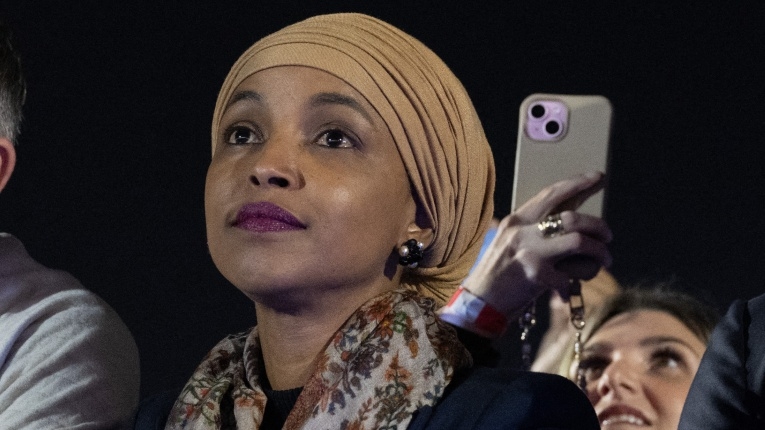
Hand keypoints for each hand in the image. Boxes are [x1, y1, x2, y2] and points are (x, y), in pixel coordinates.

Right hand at [462, 172, 612, 318]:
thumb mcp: (512, 244)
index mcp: (515, 221)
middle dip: (598, 226)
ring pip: (579, 241)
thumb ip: (538, 230)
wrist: (479, 305)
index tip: (598, 177)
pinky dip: (580, 279)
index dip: (577, 183)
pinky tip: (572, 287)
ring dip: (598, 252)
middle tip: (608, 237)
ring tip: (603, 261)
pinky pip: (573, 273)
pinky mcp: (537, 275)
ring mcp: (529, 252)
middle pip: (572, 217)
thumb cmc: (499, 276)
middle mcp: (521, 232)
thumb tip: (574, 219)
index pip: (551, 194)